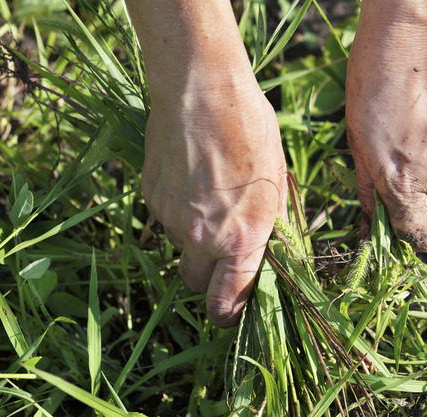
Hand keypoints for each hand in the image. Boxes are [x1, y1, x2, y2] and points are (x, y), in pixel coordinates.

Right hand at [142, 77, 285, 327]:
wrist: (202, 90)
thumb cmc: (252, 132)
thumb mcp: (277, 183)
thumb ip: (270, 228)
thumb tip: (268, 256)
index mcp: (242, 239)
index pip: (227, 304)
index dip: (230, 314)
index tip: (233, 309)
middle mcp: (202, 238)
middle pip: (196, 285)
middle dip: (209, 278)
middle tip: (224, 254)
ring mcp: (170, 219)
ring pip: (180, 249)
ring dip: (194, 240)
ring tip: (211, 199)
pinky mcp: (150, 197)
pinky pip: (164, 220)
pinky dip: (177, 212)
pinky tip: (192, 180)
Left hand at [345, 1, 426, 251]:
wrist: (413, 30)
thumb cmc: (372, 80)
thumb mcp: (356, 137)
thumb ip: (368, 184)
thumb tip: (371, 221)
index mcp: (401, 180)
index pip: (420, 235)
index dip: (416, 239)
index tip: (413, 233)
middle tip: (422, 199)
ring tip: (425, 137)